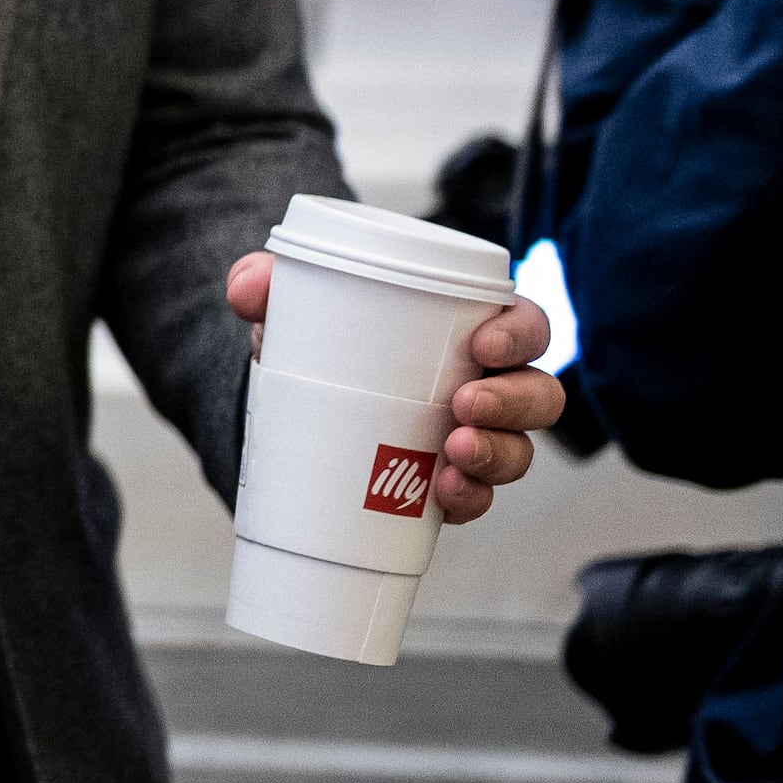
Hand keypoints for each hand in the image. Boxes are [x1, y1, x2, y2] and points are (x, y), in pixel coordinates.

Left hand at [226, 253, 563, 521]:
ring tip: (453, 456)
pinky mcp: (448, 480)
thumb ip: (265, 284)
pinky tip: (445, 496)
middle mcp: (488, 385)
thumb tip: (245, 289)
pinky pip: (478, 496)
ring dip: (496, 456)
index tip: (486, 342)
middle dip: (513, 402)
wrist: (298, 397)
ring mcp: (475, 437)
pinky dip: (468, 498)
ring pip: (518, 450)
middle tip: (464, 405)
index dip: (521, 332)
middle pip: (538, 394)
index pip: (525, 324)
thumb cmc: (323, 336)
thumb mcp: (295, 305)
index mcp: (470, 329)